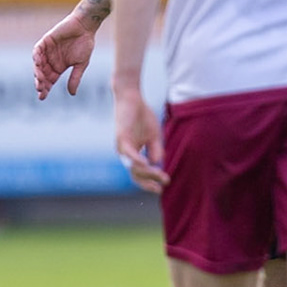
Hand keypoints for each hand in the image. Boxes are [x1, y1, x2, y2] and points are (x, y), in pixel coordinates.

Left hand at [33, 11, 98, 98]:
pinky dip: (36, 56)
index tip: (42, 97)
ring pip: (38, 64)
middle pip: (42, 74)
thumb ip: (75, 78)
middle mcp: (51, 61)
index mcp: (59, 67)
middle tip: (40, 90)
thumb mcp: (81, 64)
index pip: (49, 81)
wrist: (85, 27)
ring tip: (39, 79)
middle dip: (40, 83)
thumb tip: (72, 94)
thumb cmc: (85, 44)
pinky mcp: (45, 41)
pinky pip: (37, 50)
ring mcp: (47, 51)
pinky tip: (37, 63)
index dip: (45, 89)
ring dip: (37, 72)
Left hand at [112, 77, 167, 193]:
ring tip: (160, 176)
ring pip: (134, 167)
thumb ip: (156, 150)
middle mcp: (125, 153)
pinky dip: (137, 160)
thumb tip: (157, 164)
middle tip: (164, 183)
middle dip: (151, 180)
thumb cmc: (142, 115)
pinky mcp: (122, 138)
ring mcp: (123, 147)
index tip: (162, 188)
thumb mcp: (154, 136)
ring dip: (147, 172)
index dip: (150, 182)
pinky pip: (130, 153)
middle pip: (137, 174)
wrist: (131, 98)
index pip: (139, 174)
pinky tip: (147, 164)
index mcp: (133, 154)